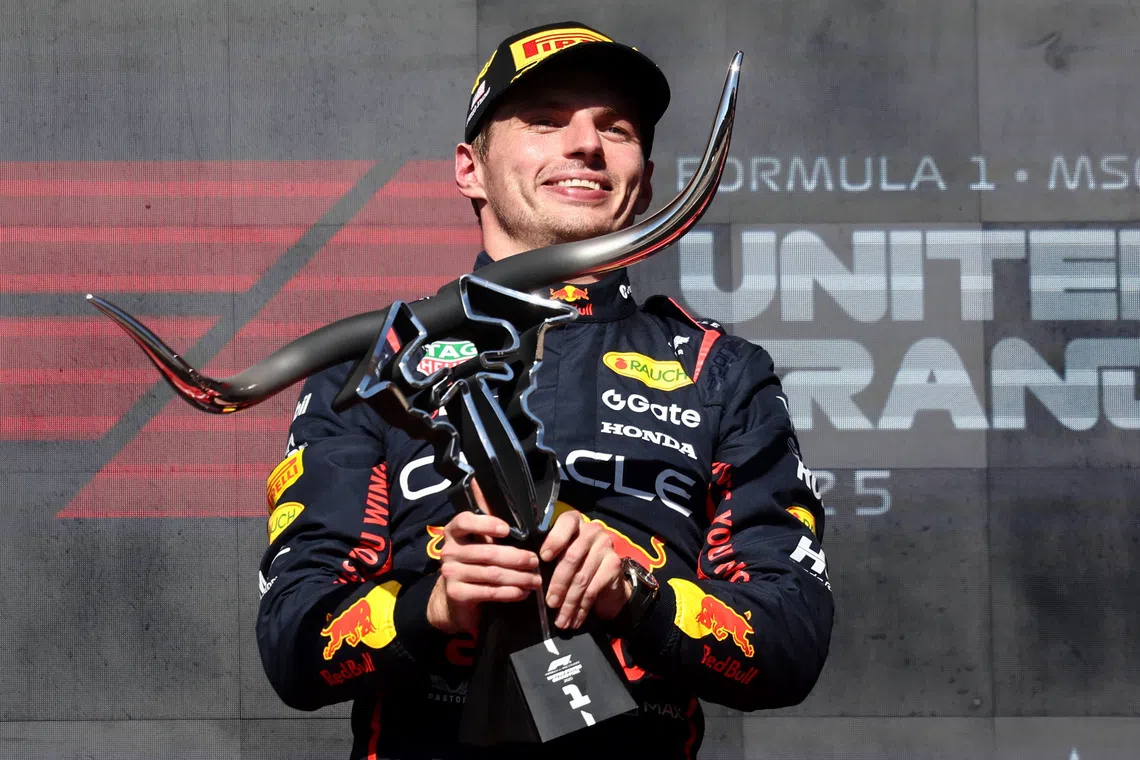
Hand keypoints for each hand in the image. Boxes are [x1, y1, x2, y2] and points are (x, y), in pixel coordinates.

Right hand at [426, 481, 542, 634]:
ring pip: (492, 573)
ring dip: (519, 577)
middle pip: (488, 552)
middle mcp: (448, 550)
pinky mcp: (457, 594)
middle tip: (535, 562)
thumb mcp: (479, 537)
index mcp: (454, 531)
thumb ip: (483, 513)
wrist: (455, 599)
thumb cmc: (474, 562)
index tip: (507, 529)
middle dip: (517, 558)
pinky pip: (489, 592)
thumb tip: (479, 478)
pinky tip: (522, 592)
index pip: (465, 520)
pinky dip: (510, 593)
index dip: (486, 523)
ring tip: (535, 580)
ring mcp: (450, 573)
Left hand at [541, 509, 631, 628]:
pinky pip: (593, 589)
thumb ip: (549, 557)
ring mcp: (605, 546)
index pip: (565, 523)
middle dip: (558, 583)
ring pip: (582, 577)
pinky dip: (582, 608)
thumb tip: (530, 575)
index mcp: (574, 522)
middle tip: (550, 603)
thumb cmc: (575, 565)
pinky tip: (575, 619)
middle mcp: (592, 530)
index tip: (543, 558)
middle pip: (572, 557)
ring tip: (561, 619)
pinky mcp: (614, 565)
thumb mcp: (560, 555)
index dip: (554, 540)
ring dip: (569, 602)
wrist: (607, 579)